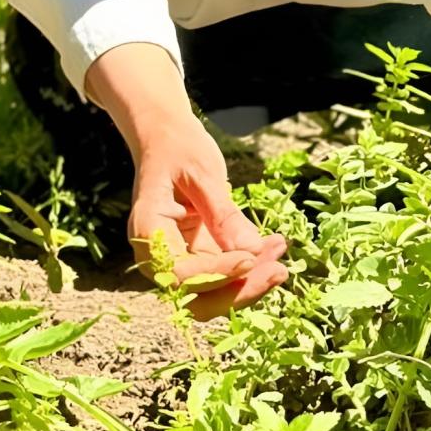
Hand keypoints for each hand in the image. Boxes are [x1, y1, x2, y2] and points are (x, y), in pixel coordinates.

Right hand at [85, 45, 287, 318]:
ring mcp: (178, 257)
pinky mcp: (196, 254)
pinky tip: (274, 246)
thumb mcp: (203, 173)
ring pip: (212, 291)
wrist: (165, 135)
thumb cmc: (178, 146)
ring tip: (280, 253)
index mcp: (149, 230)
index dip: (216, 275)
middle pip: (196, 295)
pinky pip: (223, 273)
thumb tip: (250, 253)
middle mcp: (158, 254)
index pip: (181, 273)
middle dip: (238, 291)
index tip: (252, 259)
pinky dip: (249, 266)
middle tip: (277, 271)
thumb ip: (223, 215)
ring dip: (249, 281)